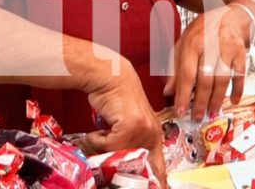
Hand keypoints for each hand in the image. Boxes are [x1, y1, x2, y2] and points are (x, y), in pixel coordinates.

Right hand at [78, 61, 165, 187]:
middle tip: (107, 157)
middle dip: (118, 168)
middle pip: (134, 167)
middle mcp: (152, 134)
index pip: (158, 168)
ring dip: (101, 148)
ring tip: (100, 133)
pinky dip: (96, 139)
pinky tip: (99, 126)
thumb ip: (128, 146)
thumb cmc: (116, 101)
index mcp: (155, 137)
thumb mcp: (128, 125)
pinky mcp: (130, 126)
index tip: (157, 188)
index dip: (156, 182)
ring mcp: (143, 130)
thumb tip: (118, 174)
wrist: (112, 78)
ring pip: (116, 156)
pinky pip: (107, 145)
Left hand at [163, 5, 248, 120]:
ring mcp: (228, 48)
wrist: (231, 17)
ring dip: (217, 99)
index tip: (180, 111)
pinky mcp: (241, 53)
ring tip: (212, 112)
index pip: (187, 72)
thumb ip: (174, 66)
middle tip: (197, 117)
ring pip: (223, 78)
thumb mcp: (183, 43)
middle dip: (200, 101)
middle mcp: (210, 44)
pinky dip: (238, 90)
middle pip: (205, 78)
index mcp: (192, 42)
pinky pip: (240, 75)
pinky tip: (233, 102)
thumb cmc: (203, 32)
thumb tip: (167, 92)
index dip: (183, 93)